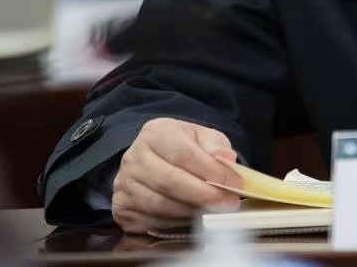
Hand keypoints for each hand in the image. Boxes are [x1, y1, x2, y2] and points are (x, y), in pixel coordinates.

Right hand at [111, 118, 242, 234]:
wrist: (155, 160)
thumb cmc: (183, 147)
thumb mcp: (202, 137)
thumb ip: (215, 145)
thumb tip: (226, 158)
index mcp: (155, 132)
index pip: (184, 154)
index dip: (212, 172)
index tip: (234, 184)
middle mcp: (133, 157)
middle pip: (170, 181)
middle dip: (203, 195)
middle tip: (227, 203)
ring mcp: (124, 184)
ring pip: (160, 204)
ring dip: (191, 211)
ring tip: (214, 211)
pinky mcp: (121, 208)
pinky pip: (150, 221)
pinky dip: (175, 223)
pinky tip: (192, 219)